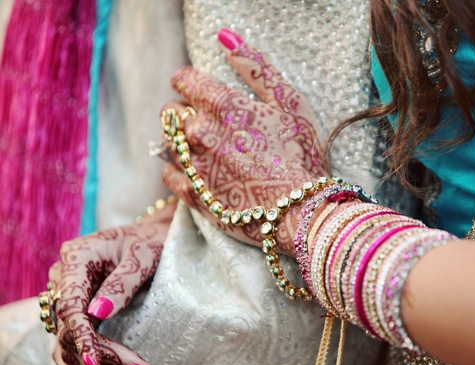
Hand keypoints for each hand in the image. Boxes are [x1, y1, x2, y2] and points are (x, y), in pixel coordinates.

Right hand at [50, 204, 173, 364]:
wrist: (156, 235)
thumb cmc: (152, 240)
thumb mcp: (144, 256)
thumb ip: (122, 283)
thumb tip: (97, 315)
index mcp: (76, 257)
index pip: (70, 304)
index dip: (81, 336)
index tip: (95, 362)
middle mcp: (66, 277)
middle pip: (70, 328)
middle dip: (101, 358)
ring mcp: (70, 293)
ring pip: (71, 339)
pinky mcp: (80, 307)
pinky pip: (73, 339)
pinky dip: (80, 363)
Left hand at [161, 29, 327, 253]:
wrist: (299, 210)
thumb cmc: (300, 154)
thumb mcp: (289, 102)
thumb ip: (255, 67)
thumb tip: (224, 37)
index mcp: (221, 105)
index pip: (184, 79)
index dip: (190, 82)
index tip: (199, 90)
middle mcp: (200, 132)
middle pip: (172, 111)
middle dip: (186, 113)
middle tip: (213, 127)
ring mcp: (193, 165)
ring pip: (167, 142)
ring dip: (181, 141)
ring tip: (207, 151)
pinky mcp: (192, 195)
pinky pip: (168, 173)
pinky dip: (178, 169)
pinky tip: (199, 172)